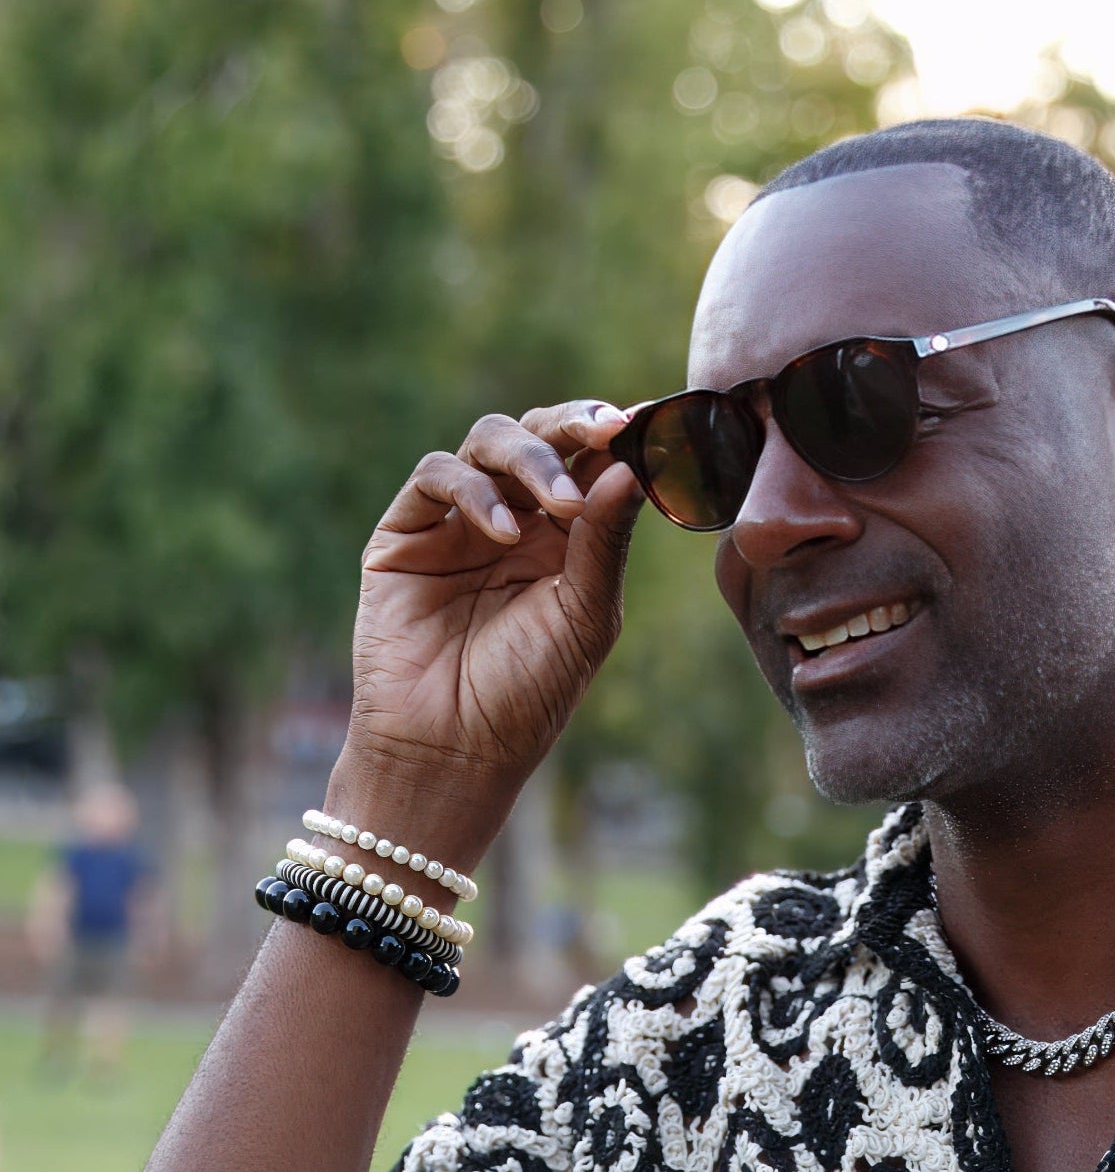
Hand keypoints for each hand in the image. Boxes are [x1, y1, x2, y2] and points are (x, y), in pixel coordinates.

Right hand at [339, 401, 645, 842]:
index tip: (651, 421)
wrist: (453, 750)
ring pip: (490, 441)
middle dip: (578, 423)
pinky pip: (437, 477)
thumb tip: (632, 466)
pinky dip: (476, 492)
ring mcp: (458, 521)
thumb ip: (604, 540)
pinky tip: (507, 533)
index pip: (593, 461)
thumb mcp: (586, 615)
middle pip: (542, 433)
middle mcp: (515, 518)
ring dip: (532, 458)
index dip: (619, 434)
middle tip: (610, 430)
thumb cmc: (528, 693)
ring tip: (561, 504)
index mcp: (567, 536)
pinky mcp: (405, 533)